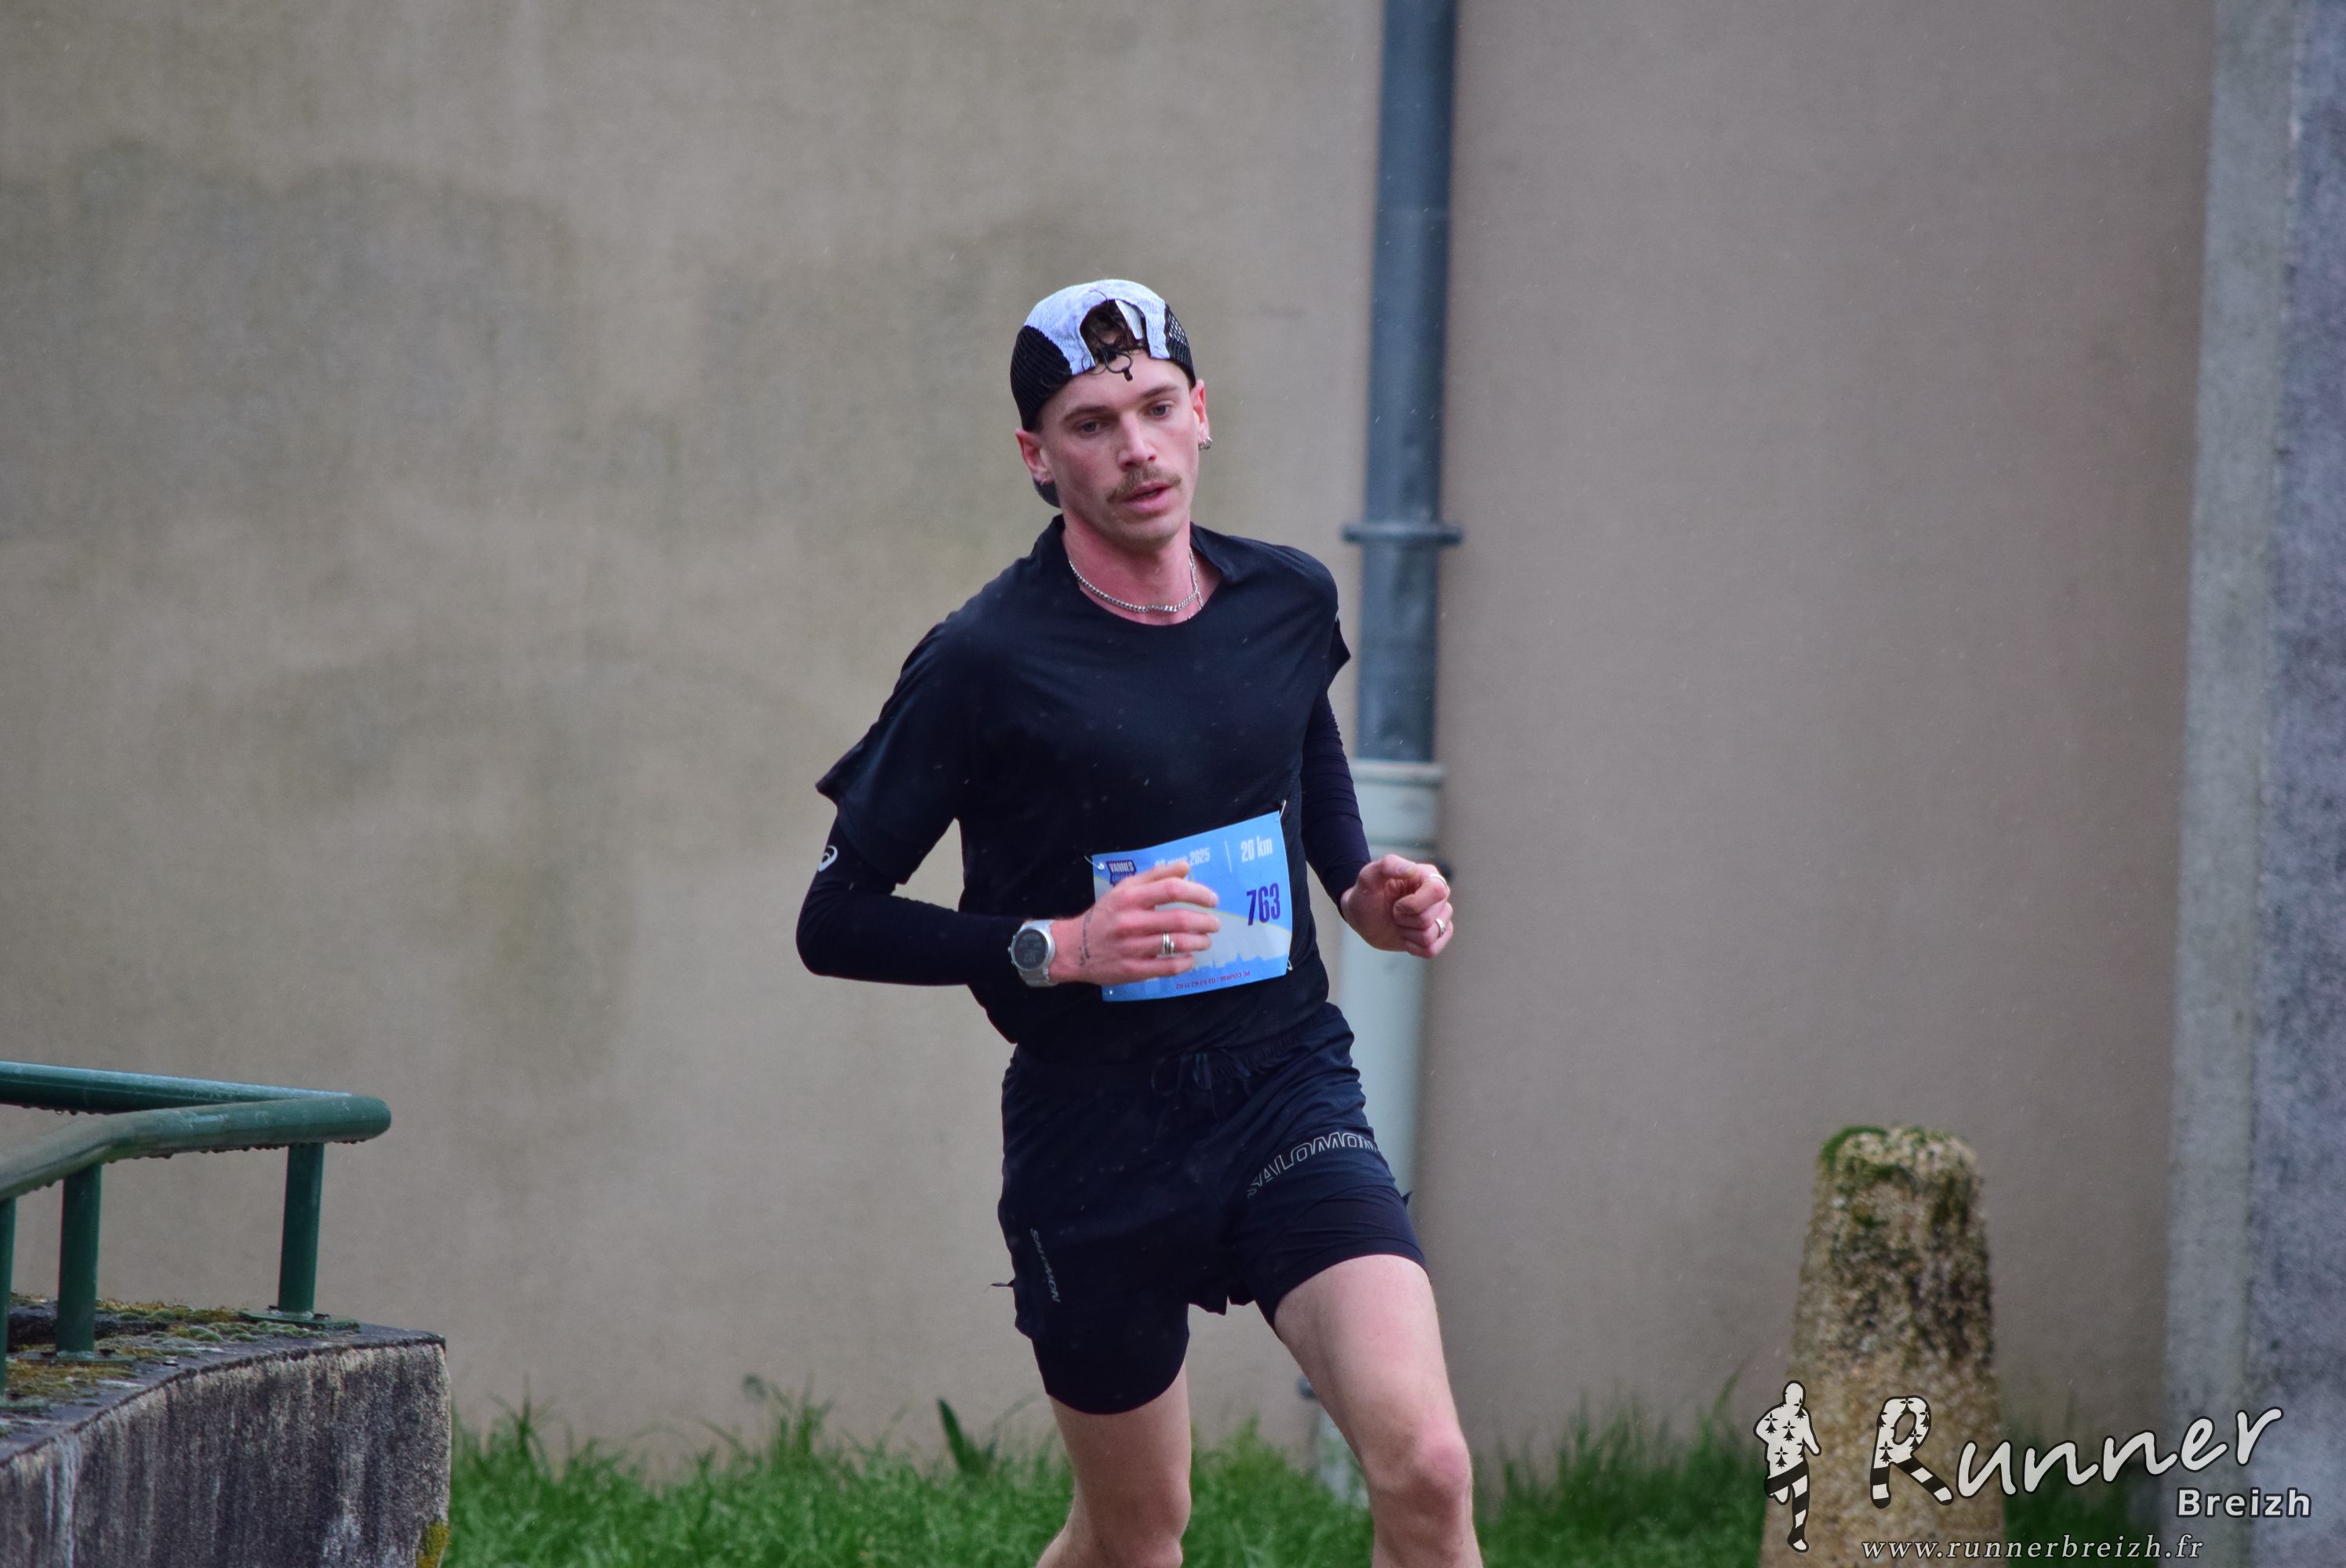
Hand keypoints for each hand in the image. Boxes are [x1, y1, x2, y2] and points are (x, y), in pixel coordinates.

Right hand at [1048, 860, 1221, 985]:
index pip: (1171, 890)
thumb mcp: (1124, 889)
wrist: (1072, 948)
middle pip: (1178, 919)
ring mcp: (1131, 948)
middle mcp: (1131, 921)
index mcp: (1129, 898)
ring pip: (1176, 944)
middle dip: (1204, 921)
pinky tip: (1189, 958)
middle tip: (1214, 923)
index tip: (1212, 899)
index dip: (1198, 893)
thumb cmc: (1104, 915)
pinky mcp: (1132, 970)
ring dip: (1199, 942)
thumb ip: (1155, 876)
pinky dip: (1185, 963)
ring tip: (1205, 940)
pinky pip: (1167, 967)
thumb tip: (1186, 867)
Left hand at [1339, 854, 1453, 957]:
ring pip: (1432, 935)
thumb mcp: (1368, 877)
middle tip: (1393, 913)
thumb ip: (1387, 865)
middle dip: (1405, 920)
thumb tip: (1412, 869)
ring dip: (1408, 934)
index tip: (1396, 904)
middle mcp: (1438, 895)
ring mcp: (1440, 916)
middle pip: (1432, 918)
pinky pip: (1432, 950)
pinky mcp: (1436, 935)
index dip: (1414, 904)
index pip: (1437, 891)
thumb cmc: (1366, 895)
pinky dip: (1413, 948)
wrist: (1362, 918)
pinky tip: (1404, 937)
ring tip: (1399, 923)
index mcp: (1428, 876)